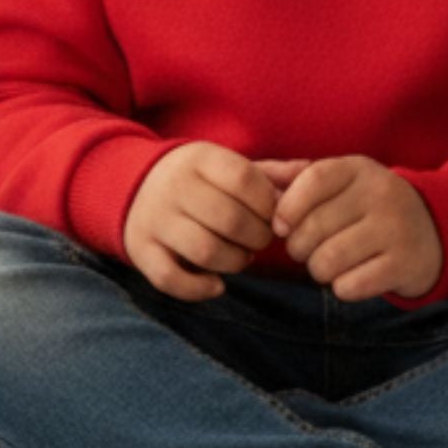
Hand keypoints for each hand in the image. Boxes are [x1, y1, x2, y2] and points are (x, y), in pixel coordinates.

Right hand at [122, 141, 280, 302]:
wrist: (134, 185)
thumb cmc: (197, 181)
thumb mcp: (226, 166)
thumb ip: (270, 173)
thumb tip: (312, 172)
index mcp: (198, 158)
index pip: (244, 179)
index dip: (268, 203)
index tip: (273, 215)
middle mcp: (173, 186)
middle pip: (229, 219)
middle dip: (257, 237)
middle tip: (260, 239)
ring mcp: (154, 219)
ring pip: (205, 251)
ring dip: (235, 263)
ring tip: (241, 257)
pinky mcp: (141, 249)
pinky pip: (170, 278)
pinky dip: (199, 289)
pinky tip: (217, 285)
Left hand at [266, 155, 443, 301]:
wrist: (433, 231)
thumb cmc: (366, 206)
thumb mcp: (339, 181)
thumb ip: (293, 176)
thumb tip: (252, 172)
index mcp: (358, 169)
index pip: (312, 180)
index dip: (288, 206)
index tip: (280, 226)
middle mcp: (380, 194)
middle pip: (315, 226)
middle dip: (298, 247)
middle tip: (304, 251)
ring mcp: (396, 230)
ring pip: (329, 259)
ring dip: (317, 270)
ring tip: (325, 264)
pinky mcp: (405, 265)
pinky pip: (352, 285)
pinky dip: (341, 288)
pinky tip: (350, 278)